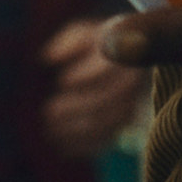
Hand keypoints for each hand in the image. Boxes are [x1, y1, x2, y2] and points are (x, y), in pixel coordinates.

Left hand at [40, 18, 146, 157]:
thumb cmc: (96, 45)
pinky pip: (108, 138)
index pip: (110, 65)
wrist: (125, 62)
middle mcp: (133, 80)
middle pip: (107, 99)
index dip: (86, 75)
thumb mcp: (83, 34)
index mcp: (124, 52)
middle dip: (76, 108)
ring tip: (51, 129)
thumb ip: (67, 42)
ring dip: (77, 129)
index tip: (62, 80)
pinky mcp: (125, 125)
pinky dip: (84, 145)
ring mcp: (132, 104)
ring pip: (107, 122)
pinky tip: (62, 146)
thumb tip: (48, 57)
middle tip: (49, 112)